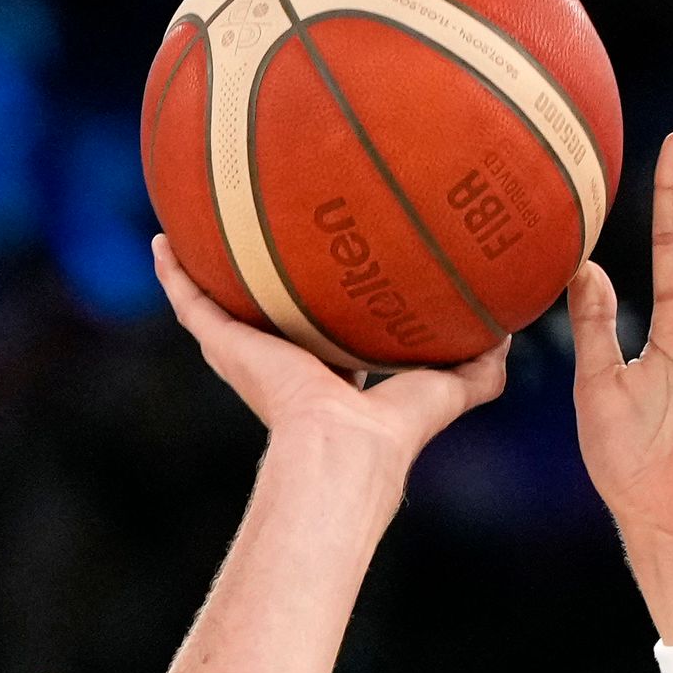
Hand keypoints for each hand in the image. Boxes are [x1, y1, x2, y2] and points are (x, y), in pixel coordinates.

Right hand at [150, 239, 507, 481]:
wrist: (345, 448)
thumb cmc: (397, 429)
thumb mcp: (450, 385)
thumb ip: (481, 364)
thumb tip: (511, 330)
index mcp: (331, 371)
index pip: (325, 330)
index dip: (328, 301)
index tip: (332, 266)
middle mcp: (286, 360)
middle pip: (266, 311)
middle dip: (262, 279)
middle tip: (258, 232)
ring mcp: (250, 353)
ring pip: (219, 302)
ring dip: (206, 268)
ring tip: (194, 224)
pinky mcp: (226, 347)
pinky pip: (191, 302)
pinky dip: (174, 273)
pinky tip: (161, 241)